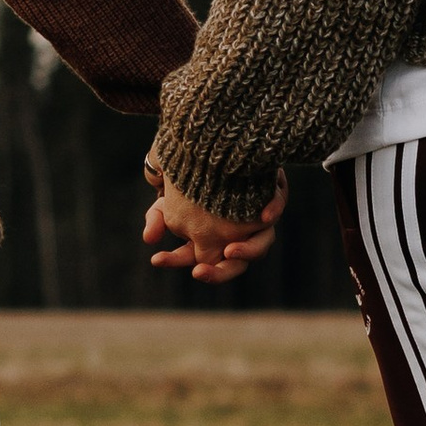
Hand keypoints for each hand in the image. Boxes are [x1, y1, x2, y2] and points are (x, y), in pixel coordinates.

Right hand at [142, 160, 287, 284]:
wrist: (209, 152)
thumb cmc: (187, 181)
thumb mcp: (167, 201)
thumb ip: (158, 219)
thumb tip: (149, 238)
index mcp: (212, 243)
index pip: (199, 261)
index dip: (178, 261)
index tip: (157, 259)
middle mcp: (237, 237)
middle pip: (233, 265)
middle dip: (217, 273)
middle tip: (198, 272)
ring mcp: (256, 220)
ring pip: (260, 245)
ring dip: (247, 251)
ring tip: (230, 251)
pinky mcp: (269, 192)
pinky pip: (277, 203)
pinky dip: (272, 208)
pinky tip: (265, 215)